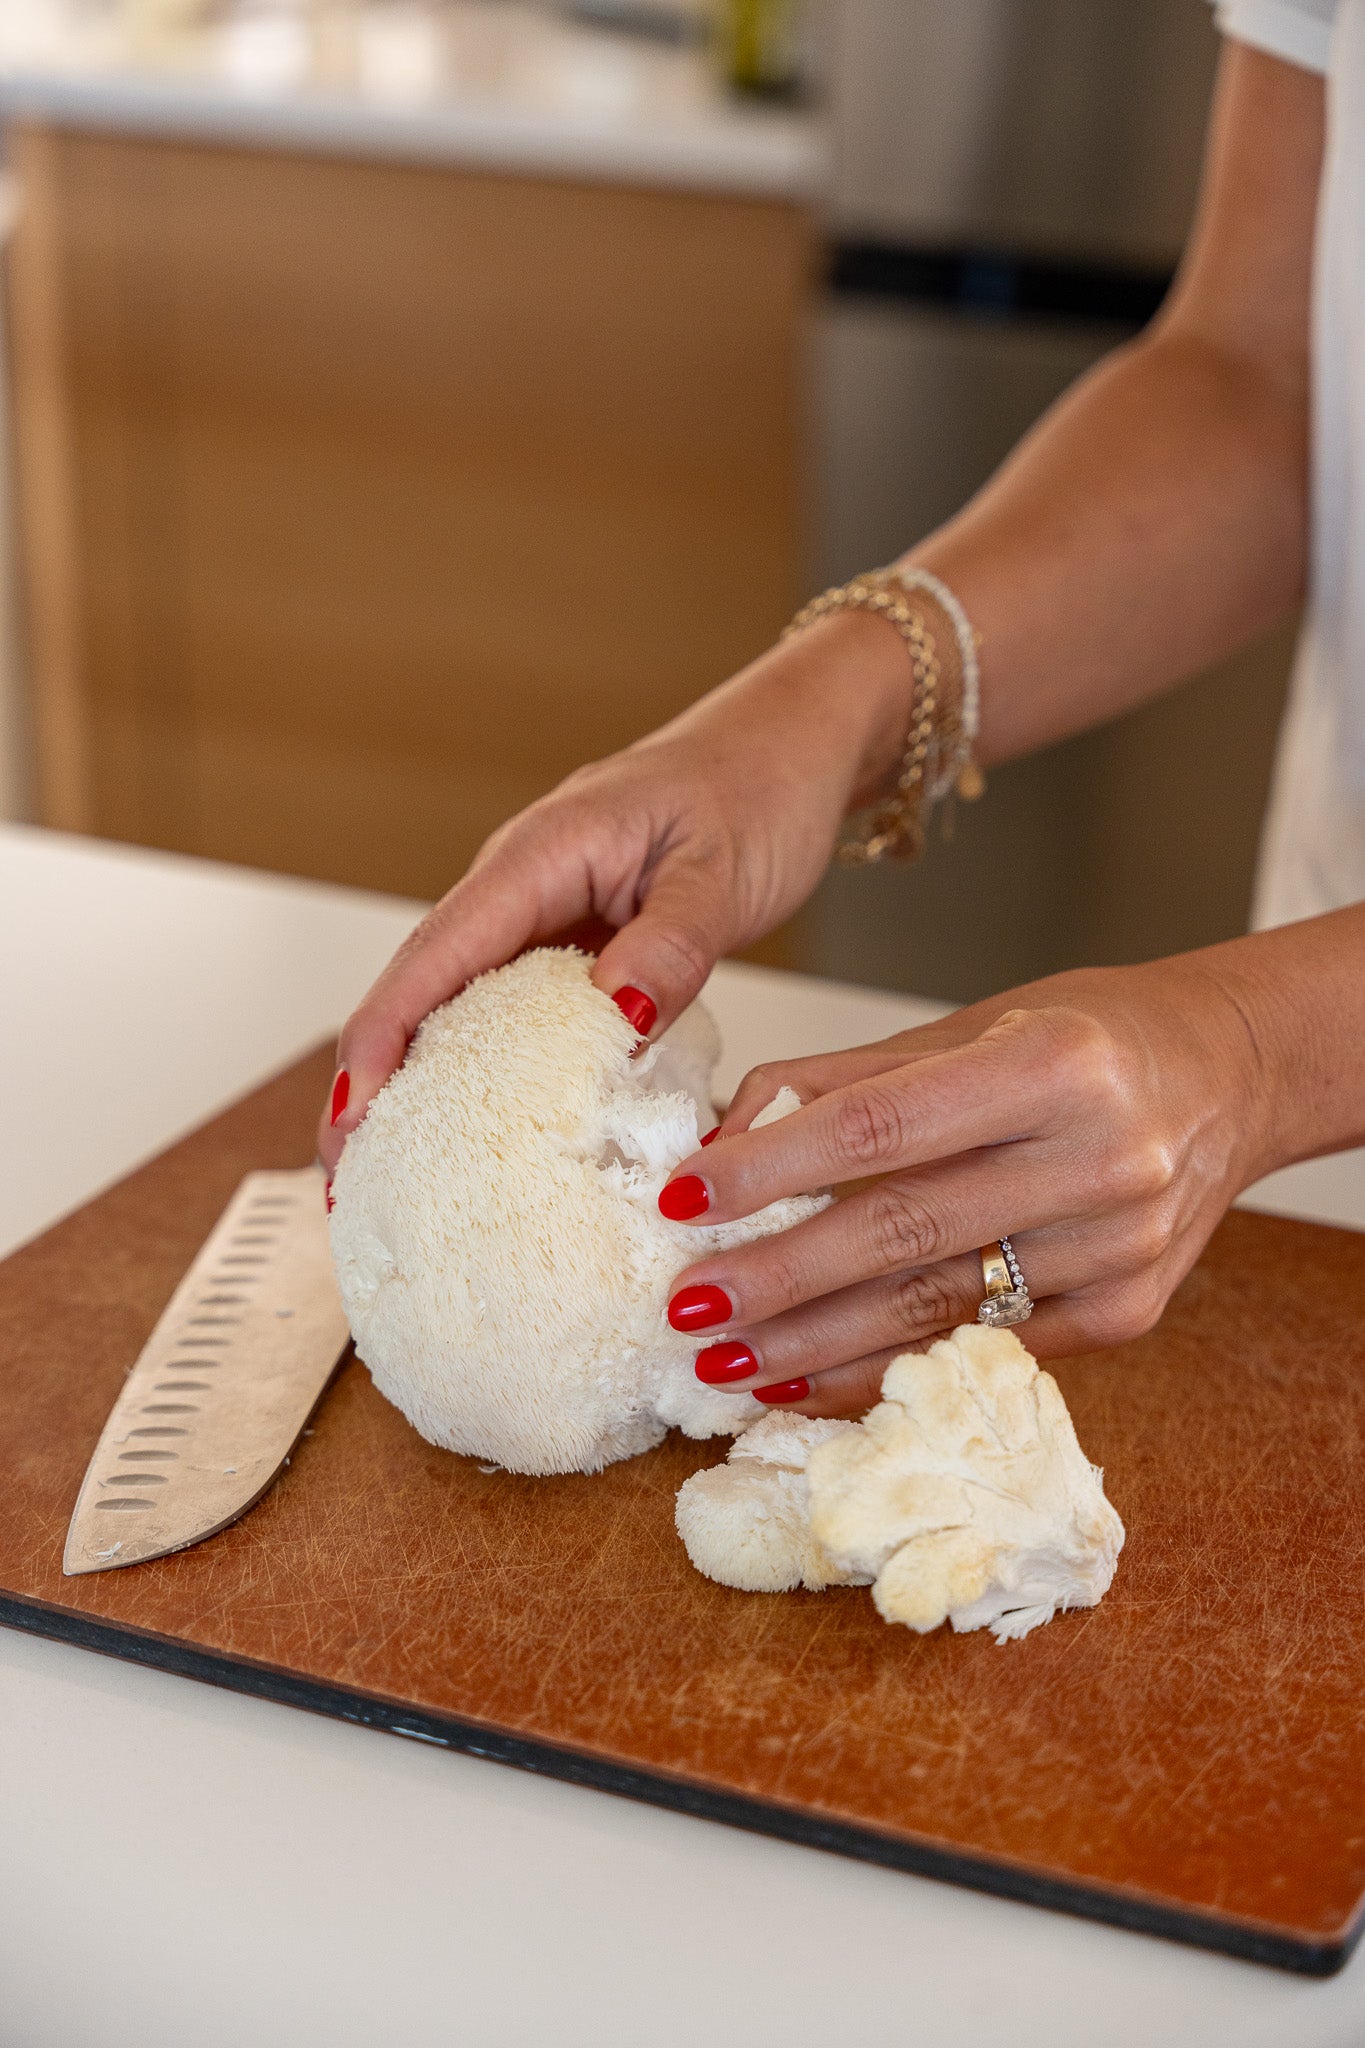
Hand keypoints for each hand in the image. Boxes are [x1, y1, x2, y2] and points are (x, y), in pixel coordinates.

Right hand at [318, 612, 912, 1168]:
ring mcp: (539, 910)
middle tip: (350, 1177)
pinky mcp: (570, 937)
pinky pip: (510, 1009)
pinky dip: (485, 1070)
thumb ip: (669, 947)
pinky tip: (484, 1130)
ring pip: (455, 1003)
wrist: (789, 744)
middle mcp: (519, 882)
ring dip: (418, 1082)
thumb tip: (616, 1023)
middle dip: (373, 1080)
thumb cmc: (759, 788)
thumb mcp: (723, 873)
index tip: (353, 1114)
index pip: (437, 951)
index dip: (383, 1035)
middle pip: (418, 986)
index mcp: (541, 853)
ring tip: (395, 1175)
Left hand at [658, 954, 1278, 1414]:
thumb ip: (844, 1081)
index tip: (683, 1198)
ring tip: (729, 1359)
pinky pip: (983, 1347)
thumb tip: (722, 1141)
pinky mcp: (1130, 1311)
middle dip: (778, 1277)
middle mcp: (1099, 1159)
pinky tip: (813, 1381)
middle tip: (687, 1307)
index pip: (880, 1127)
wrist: (1232, 1077)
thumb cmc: (1083, 1039)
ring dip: (817, 1344)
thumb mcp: (967, 1028)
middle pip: (901, 1231)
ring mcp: (1121, 1246)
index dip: (771, 1169)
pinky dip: (890, 1368)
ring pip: (937, 1307)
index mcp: (1054, 1064)